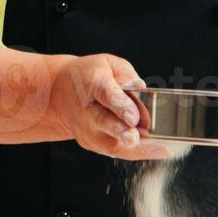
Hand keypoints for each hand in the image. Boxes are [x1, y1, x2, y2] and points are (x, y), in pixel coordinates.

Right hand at [51, 53, 169, 159]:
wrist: (58, 93)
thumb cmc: (89, 75)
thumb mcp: (107, 63)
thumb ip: (125, 74)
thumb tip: (140, 87)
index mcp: (93, 84)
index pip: (106, 95)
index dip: (120, 106)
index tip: (133, 117)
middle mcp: (87, 110)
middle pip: (104, 122)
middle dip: (121, 131)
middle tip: (134, 138)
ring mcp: (87, 130)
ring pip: (110, 143)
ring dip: (134, 149)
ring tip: (159, 149)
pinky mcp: (91, 143)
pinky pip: (115, 150)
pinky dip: (136, 153)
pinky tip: (157, 151)